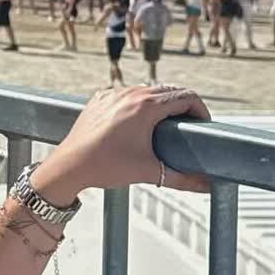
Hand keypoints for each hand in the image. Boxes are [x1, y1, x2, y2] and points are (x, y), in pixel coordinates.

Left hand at [34, 83, 212, 200]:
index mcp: (145, 107)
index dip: (201, 109)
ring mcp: (113, 94)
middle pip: (168, 90)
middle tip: (189, 125)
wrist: (70, 166)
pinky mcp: (100, 99)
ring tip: (167, 123)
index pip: (186, 96)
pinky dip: (138, 103)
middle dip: (183, 105)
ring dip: (161, 102)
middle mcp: (130, 94)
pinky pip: (126, 94)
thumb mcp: (149, 172)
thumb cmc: (105, 167)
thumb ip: (182, 179)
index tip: (204, 124)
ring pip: (146, 90)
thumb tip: (205, 185)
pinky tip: (139, 122)